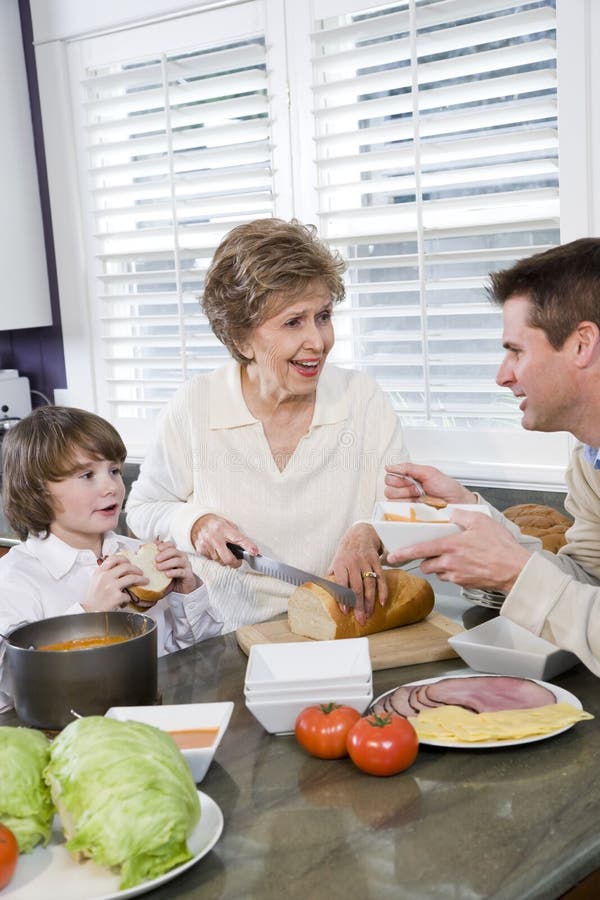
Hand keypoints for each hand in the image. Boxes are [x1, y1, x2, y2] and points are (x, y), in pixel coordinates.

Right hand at [83, 554, 147, 611]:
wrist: (90, 611)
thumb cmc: (94, 598)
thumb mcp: (96, 580)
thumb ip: (105, 572)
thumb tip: (118, 567)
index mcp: (100, 572)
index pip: (113, 558)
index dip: (124, 558)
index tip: (129, 561)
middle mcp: (105, 577)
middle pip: (126, 566)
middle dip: (136, 568)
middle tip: (141, 572)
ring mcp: (111, 586)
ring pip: (132, 578)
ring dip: (141, 579)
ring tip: (145, 580)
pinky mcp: (117, 596)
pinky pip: (128, 595)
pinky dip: (128, 599)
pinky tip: (124, 601)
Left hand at [154, 540, 198, 593]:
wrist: (184, 589)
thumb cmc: (171, 578)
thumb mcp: (161, 569)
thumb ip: (152, 561)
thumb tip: (139, 551)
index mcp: (175, 554)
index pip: (171, 545)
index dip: (164, 545)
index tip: (156, 547)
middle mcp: (182, 558)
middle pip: (174, 551)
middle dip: (164, 554)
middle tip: (156, 559)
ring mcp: (186, 566)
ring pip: (178, 560)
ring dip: (167, 563)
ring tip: (158, 567)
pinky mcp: (188, 575)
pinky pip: (181, 572)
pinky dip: (173, 572)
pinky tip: (166, 574)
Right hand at [191, 514, 258, 567]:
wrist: (196, 522)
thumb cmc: (214, 523)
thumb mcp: (227, 524)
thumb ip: (235, 534)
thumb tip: (247, 546)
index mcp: (223, 529)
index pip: (238, 539)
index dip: (248, 546)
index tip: (254, 552)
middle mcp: (215, 538)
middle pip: (227, 558)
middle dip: (235, 563)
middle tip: (238, 561)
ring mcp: (206, 545)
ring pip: (220, 561)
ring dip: (224, 559)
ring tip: (224, 551)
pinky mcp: (201, 551)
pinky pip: (212, 560)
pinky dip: (215, 557)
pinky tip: (214, 550)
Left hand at [328, 523, 386, 625]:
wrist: (360, 533)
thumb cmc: (346, 551)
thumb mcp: (335, 561)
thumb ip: (332, 576)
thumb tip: (324, 592)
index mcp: (340, 563)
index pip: (342, 583)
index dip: (343, 598)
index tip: (345, 611)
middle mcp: (353, 562)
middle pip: (357, 586)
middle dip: (358, 604)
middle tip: (360, 619)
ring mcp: (366, 562)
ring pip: (369, 583)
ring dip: (370, 601)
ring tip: (369, 613)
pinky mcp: (376, 561)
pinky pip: (381, 577)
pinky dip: (383, 590)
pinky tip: (382, 602)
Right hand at [384, 462, 476, 504]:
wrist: (458, 503)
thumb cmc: (448, 488)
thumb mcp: (429, 472)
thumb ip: (409, 467)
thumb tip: (390, 467)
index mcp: (410, 478)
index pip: (390, 477)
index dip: (398, 478)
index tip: (409, 479)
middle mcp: (406, 490)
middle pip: (388, 489)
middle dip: (402, 488)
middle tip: (416, 488)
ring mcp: (407, 503)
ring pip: (391, 500)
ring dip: (405, 497)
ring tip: (419, 497)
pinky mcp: (409, 515)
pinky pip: (397, 512)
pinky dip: (404, 508)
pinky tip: (417, 505)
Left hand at [386, 509, 531, 593]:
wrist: (516, 570)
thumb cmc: (501, 547)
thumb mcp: (480, 521)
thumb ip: (461, 514)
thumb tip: (451, 512)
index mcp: (450, 546)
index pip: (419, 550)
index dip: (403, 554)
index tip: (391, 557)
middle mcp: (449, 563)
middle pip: (426, 564)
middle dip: (426, 559)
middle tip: (435, 552)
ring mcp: (456, 575)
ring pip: (438, 572)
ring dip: (439, 566)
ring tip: (454, 556)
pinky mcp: (464, 584)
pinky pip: (451, 578)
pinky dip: (452, 572)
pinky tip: (465, 564)